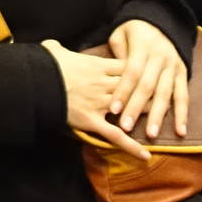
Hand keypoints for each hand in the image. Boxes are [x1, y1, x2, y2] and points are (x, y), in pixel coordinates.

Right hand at [41, 39, 148, 161]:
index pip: (127, 67)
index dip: (141, 71)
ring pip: (130, 109)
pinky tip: (146, 155)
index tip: (151, 74)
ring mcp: (100, 103)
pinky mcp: (92, 121)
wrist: (36, 81)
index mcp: (97, 65)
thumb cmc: (45, 65)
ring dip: (145, 115)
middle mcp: (103, 84)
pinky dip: (132, 146)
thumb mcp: (53, 51)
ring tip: (160, 123)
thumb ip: (57, 49)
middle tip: (164, 98)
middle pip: (134, 87)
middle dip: (150, 93)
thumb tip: (53, 46)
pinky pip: (116, 135)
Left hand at [106, 21, 189, 140]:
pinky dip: (183, 114)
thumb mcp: (120, 34)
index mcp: (143, 46)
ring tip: (151, 134)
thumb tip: (112, 80)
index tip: (113, 110)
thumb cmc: (133, 32)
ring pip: (166, 93)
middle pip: (148, 86)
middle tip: (126, 128)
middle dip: (136, 108)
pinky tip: (181, 132)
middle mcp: (160, 57)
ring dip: (158, 115)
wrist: (160, 21)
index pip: (132, 72)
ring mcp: (173, 66)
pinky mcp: (183, 73)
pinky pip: (183, 95)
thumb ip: (117, 55)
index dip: (123, 91)